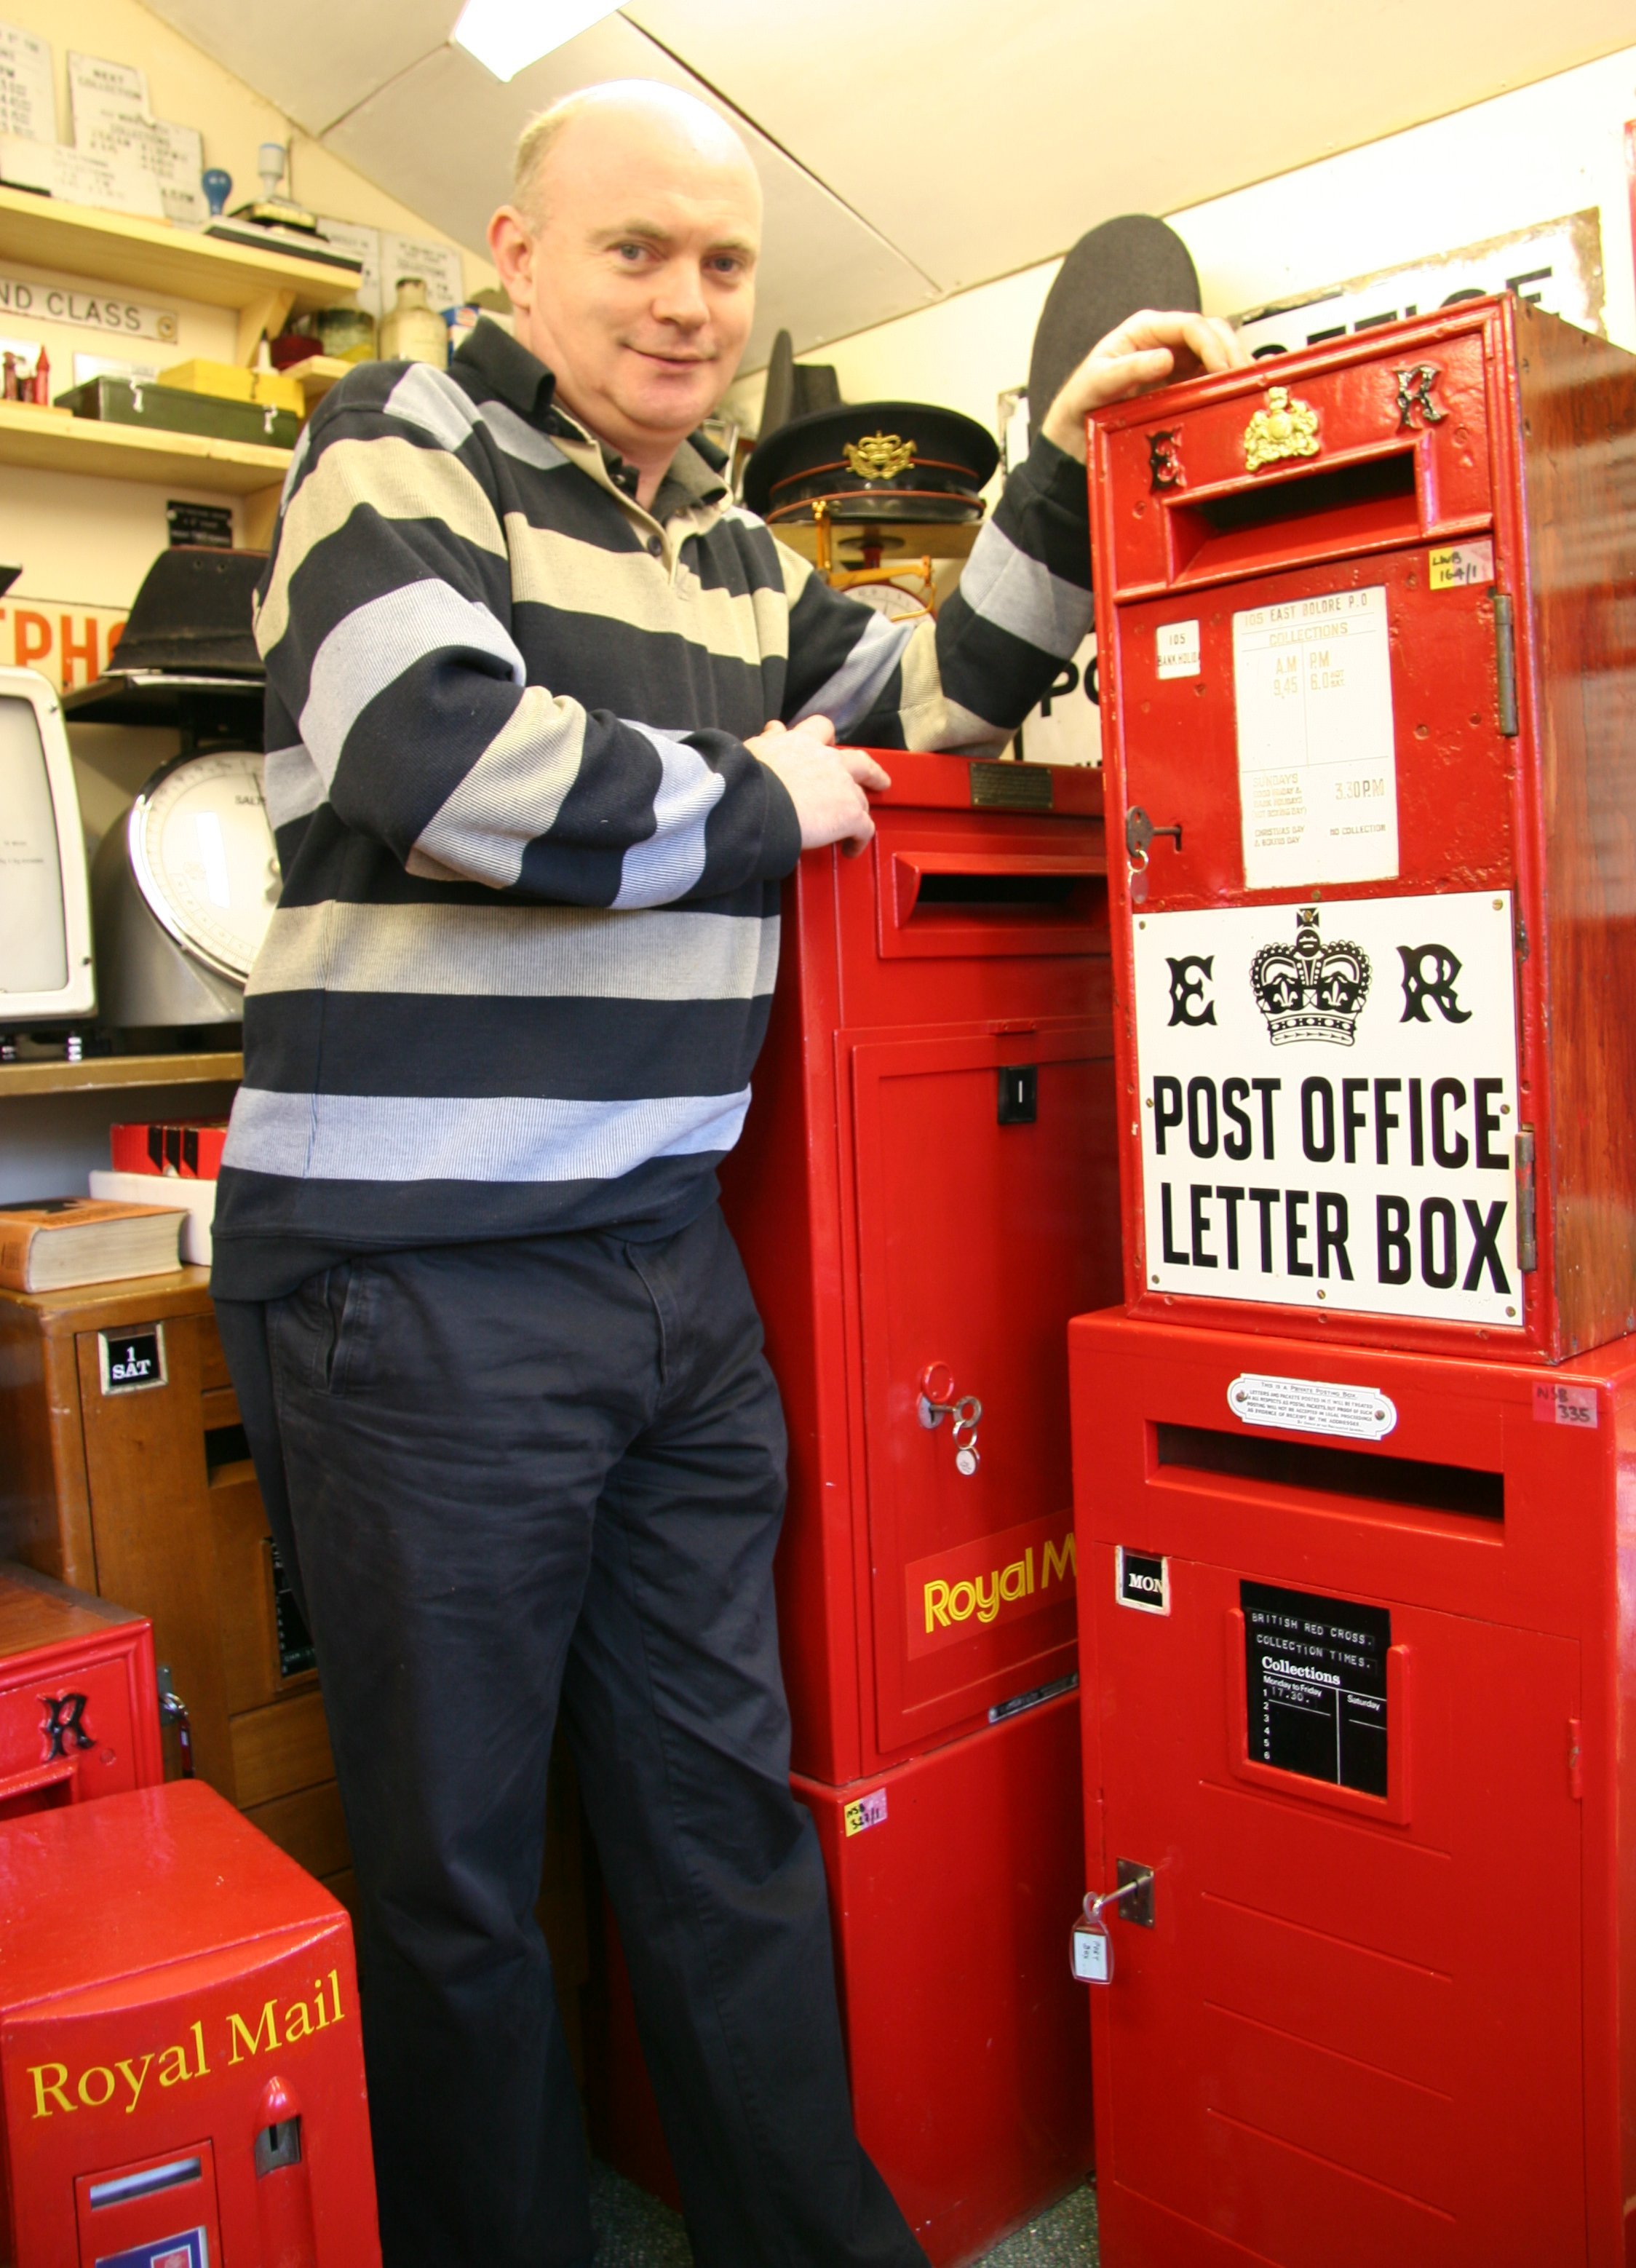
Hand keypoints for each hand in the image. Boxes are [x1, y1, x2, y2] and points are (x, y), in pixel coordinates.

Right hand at [746, 715, 890, 858]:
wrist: (756, 803)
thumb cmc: (746, 781)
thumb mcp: (753, 751)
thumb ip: (767, 741)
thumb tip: (773, 730)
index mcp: (801, 743)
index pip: (821, 729)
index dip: (827, 739)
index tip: (829, 745)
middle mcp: (827, 760)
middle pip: (860, 762)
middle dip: (871, 773)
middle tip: (876, 780)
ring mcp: (842, 787)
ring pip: (861, 798)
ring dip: (857, 812)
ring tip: (850, 829)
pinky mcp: (850, 814)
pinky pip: (865, 828)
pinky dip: (859, 840)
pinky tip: (850, 849)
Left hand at [1042, 309, 1249, 462]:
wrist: (1075, 433)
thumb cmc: (1081, 401)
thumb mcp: (1098, 381)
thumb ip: (1129, 369)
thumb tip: (1165, 358)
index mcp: (1145, 331)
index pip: (1190, 326)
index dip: (1212, 344)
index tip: (1221, 368)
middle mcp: (1164, 342)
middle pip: (1212, 334)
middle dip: (1231, 352)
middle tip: (1242, 379)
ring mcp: (1175, 363)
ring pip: (1217, 353)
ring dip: (1234, 367)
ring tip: (1245, 387)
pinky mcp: (1180, 385)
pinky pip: (1210, 377)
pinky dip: (1227, 382)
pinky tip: (1238, 391)